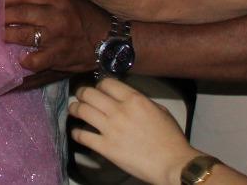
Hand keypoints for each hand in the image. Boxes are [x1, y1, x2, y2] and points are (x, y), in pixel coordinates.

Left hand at [4, 0, 108, 75]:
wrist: (112, 40)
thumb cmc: (86, 17)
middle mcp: (55, 14)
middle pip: (18, 12)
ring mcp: (56, 36)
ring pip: (21, 34)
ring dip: (5, 35)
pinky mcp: (59, 56)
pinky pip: (35, 59)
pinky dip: (24, 60)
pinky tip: (19, 59)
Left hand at [69, 79, 200, 184]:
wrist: (173, 164)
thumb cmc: (171, 139)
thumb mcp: (160, 111)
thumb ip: (141, 102)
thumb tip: (127, 100)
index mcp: (134, 99)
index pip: (106, 83)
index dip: (99, 85)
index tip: (98, 90)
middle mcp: (119, 111)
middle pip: (90, 94)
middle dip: (82, 93)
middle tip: (80, 96)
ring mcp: (111, 129)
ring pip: (82, 111)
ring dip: (75, 108)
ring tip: (74, 109)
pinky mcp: (106, 147)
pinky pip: (83, 135)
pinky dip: (76, 132)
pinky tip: (76, 132)